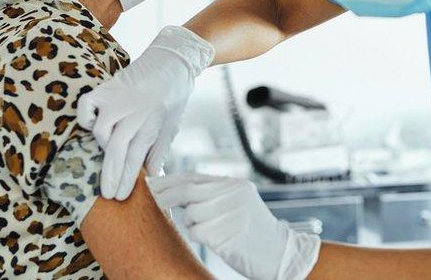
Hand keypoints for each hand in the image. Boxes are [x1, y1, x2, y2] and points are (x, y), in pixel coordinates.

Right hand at [77, 26, 213, 199]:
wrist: (173, 60)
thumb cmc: (173, 96)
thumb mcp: (170, 126)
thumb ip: (157, 152)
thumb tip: (150, 177)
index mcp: (152, 123)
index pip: (135, 157)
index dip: (125, 179)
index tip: (119, 196)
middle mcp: (134, 112)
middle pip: (116, 150)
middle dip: (110, 175)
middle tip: (107, 194)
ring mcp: (118, 98)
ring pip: (101, 130)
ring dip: (102, 146)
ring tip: (106, 155)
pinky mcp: (106, 87)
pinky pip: (87, 105)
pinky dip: (86, 118)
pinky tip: (92, 126)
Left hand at [149, 173, 320, 279]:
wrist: (281, 253)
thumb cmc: (253, 231)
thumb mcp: (237, 203)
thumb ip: (212, 194)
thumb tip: (173, 191)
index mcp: (235, 184)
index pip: (193, 177)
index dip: (168, 182)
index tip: (149, 186)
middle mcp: (234, 194)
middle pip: (188, 191)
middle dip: (166, 197)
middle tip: (153, 202)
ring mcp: (233, 212)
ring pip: (192, 214)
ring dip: (192, 223)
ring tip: (210, 229)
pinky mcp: (229, 233)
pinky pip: (198, 232)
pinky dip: (200, 236)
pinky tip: (217, 239)